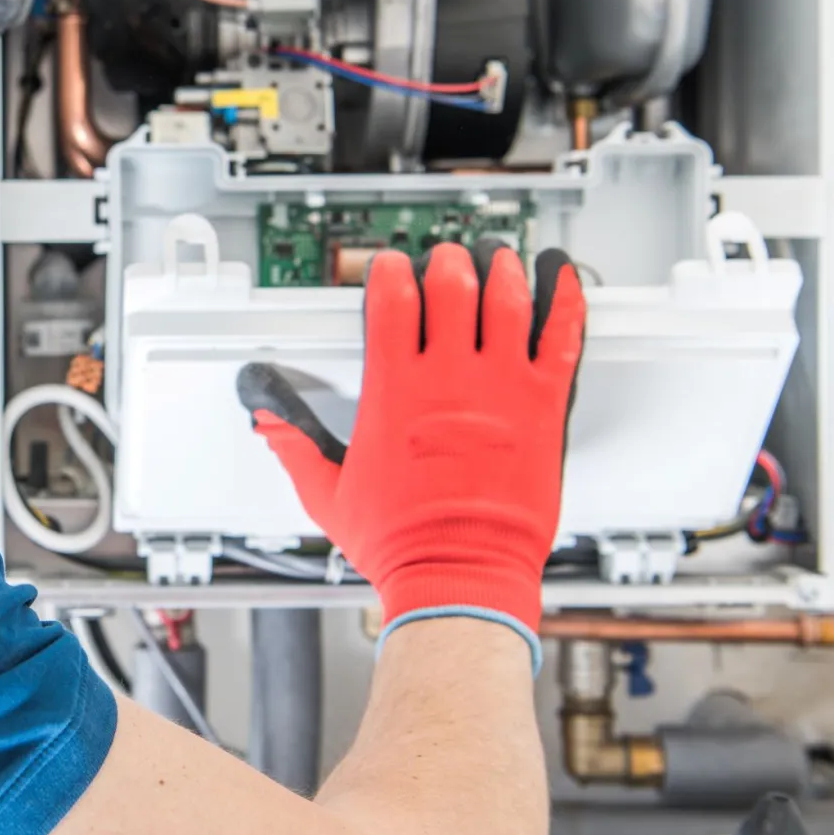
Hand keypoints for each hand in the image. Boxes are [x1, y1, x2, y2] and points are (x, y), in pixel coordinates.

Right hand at [237, 242, 585, 662]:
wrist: (460, 575)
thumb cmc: (401, 543)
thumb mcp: (327, 494)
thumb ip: (295, 448)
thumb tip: (268, 424)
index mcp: (394, 392)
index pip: (391, 301)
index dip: (389, 272)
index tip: (390, 267)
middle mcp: (448, 380)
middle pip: (451, 286)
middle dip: (447, 262)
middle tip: (447, 259)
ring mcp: (500, 389)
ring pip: (507, 301)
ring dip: (502, 271)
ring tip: (498, 259)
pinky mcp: (543, 408)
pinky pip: (562, 340)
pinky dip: (565, 303)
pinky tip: (563, 282)